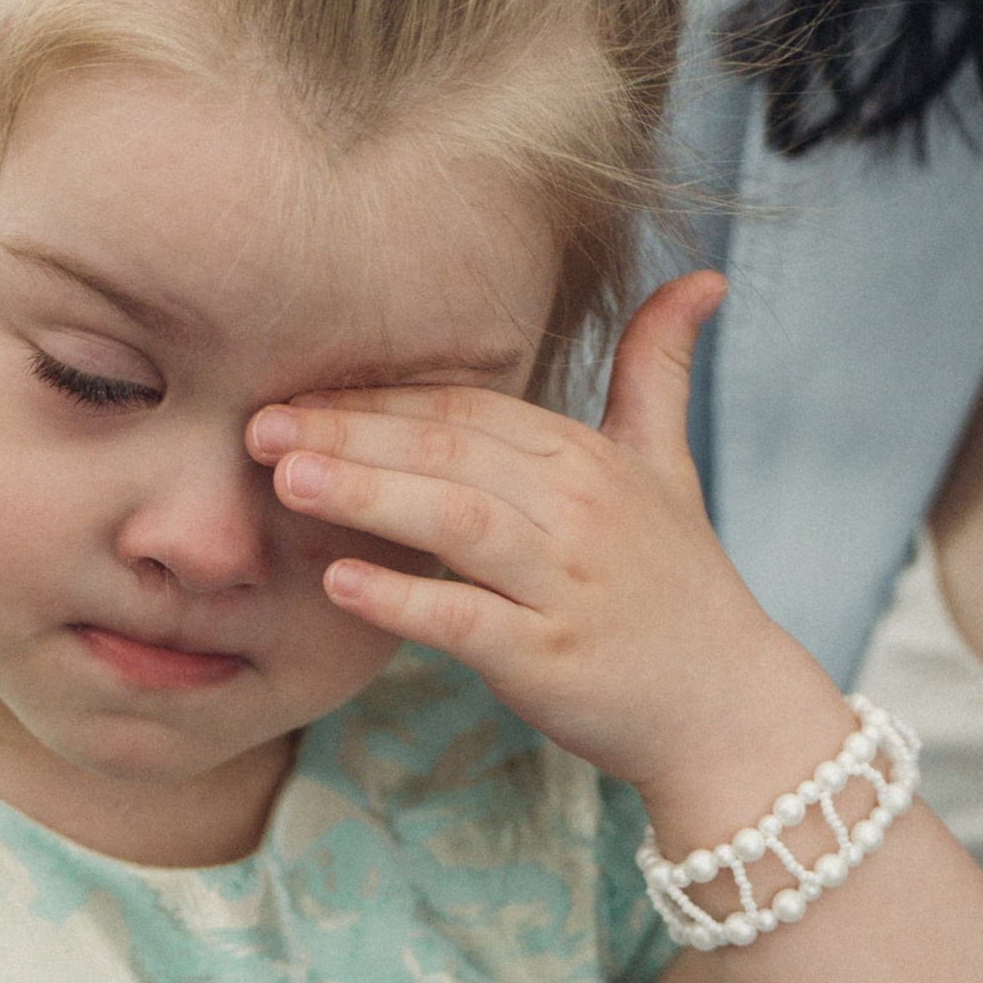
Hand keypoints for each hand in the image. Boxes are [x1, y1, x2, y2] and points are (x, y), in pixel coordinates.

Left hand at [245, 275, 846, 827]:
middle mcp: (577, 508)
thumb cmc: (678, 588)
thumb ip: (659, 370)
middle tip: (256, 424)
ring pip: (455, 520)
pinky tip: (339, 584)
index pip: (466, 406)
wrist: (726, 706)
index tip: (296, 390)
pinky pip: (466, 620)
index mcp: (585, 456)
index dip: (378, 396)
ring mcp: (565, 583)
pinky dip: (403, 599)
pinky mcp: (550, 658)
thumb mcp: (669, 465)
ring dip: (366, 495)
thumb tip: (701, 277)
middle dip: (349, 432)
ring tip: (284, 480)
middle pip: (449, 450)